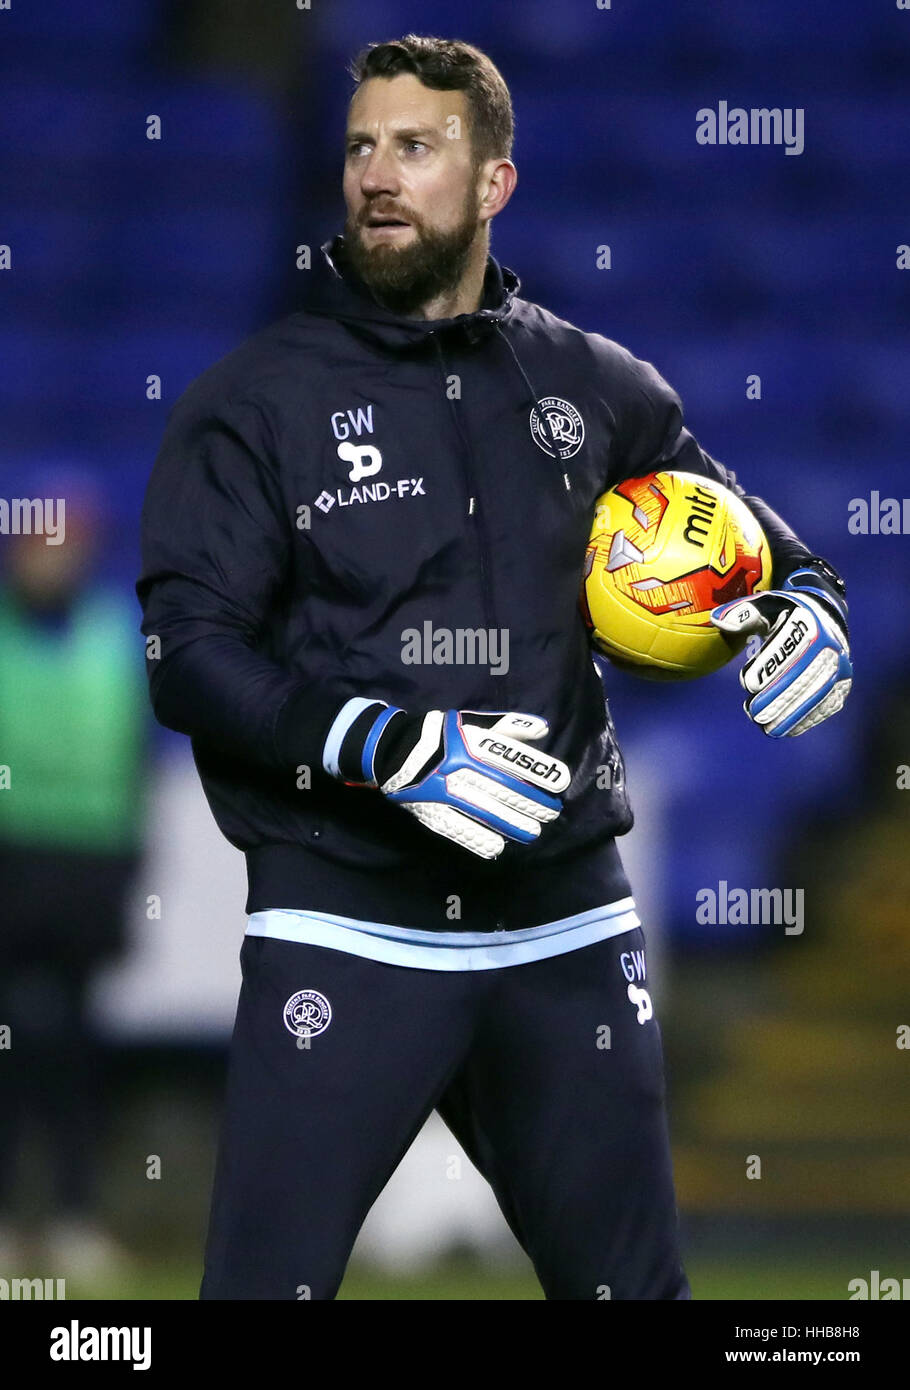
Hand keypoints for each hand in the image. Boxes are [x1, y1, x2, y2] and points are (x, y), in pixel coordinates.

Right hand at [324, 700, 570, 858]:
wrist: (389, 749)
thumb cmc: (439, 735)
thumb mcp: (471, 722)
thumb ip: (507, 726)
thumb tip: (543, 729)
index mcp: (471, 742)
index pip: (511, 758)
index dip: (538, 771)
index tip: (560, 783)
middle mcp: (459, 766)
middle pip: (502, 787)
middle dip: (531, 802)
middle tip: (552, 813)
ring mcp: (443, 790)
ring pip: (483, 810)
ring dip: (511, 823)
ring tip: (533, 833)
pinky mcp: (429, 809)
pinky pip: (455, 827)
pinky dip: (477, 839)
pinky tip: (497, 848)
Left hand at [710, 569, 851, 736]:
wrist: (824, 616)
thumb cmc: (786, 613)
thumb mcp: (765, 605)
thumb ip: (742, 612)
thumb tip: (719, 620)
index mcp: (809, 622)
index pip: (788, 647)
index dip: (768, 667)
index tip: (748, 684)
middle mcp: (829, 644)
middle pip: (804, 675)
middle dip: (779, 698)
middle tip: (755, 714)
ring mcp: (839, 665)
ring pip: (817, 694)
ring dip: (792, 714)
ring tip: (768, 727)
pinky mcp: (843, 683)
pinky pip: (828, 704)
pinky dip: (808, 719)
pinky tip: (788, 730)